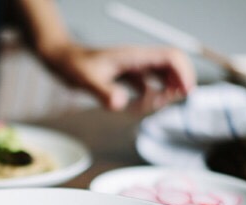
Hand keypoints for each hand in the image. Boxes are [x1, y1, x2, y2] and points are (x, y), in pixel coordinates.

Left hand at [44, 44, 195, 110]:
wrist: (60, 59)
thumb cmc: (72, 65)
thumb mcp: (86, 80)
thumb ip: (103, 92)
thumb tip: (121, 104)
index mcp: (133, 56)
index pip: (170, 57)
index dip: (184, 73)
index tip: (186, 92)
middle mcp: (136, 60)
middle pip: (171, 66)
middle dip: (176, 84)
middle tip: (167, 102)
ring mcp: (131, 67)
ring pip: (160, 76)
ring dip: (162, 92)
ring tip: (148, 106)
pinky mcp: (124, 76)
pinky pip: (145, 85)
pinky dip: (147, 97)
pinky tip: (135, 106)